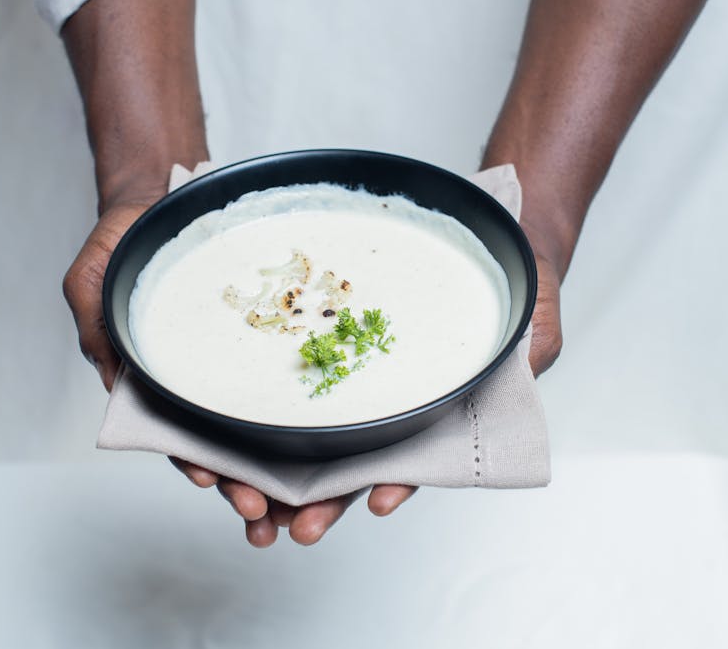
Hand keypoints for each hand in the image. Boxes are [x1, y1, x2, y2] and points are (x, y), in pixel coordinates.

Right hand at [63, 200, 416, 547]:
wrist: (170, 197)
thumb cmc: (129, 242)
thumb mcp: (96, 284)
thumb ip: (101, 335)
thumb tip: (118, 389)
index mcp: (168, 382)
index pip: (183, 435)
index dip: (201, 463)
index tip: (219, 483)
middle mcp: (212, 379)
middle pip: (234, 444)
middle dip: (250, 485)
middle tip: (271, 518)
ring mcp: (247, 360)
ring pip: (271, 422)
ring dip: (286, 465)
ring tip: (310, 502)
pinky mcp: (280, 333)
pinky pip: (302, 371)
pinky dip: (313, 407)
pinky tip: (338, 433)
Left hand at [171, 238, 563, 548]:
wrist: (484, 240)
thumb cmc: (512, 285)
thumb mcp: (531, 327)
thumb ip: (524, 362)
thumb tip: (523, 375)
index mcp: (437, 410)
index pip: (415, 456)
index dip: (395, 481)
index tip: (379, 503)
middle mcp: (393, 399)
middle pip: (354, 459)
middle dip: (324, 500)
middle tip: (294, 528)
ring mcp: (360, 375)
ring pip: (314, 432)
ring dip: (284, 473)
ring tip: (253, 502)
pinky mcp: (331, 343)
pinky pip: (294, 377)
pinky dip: (266, 412)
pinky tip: (239, 432)